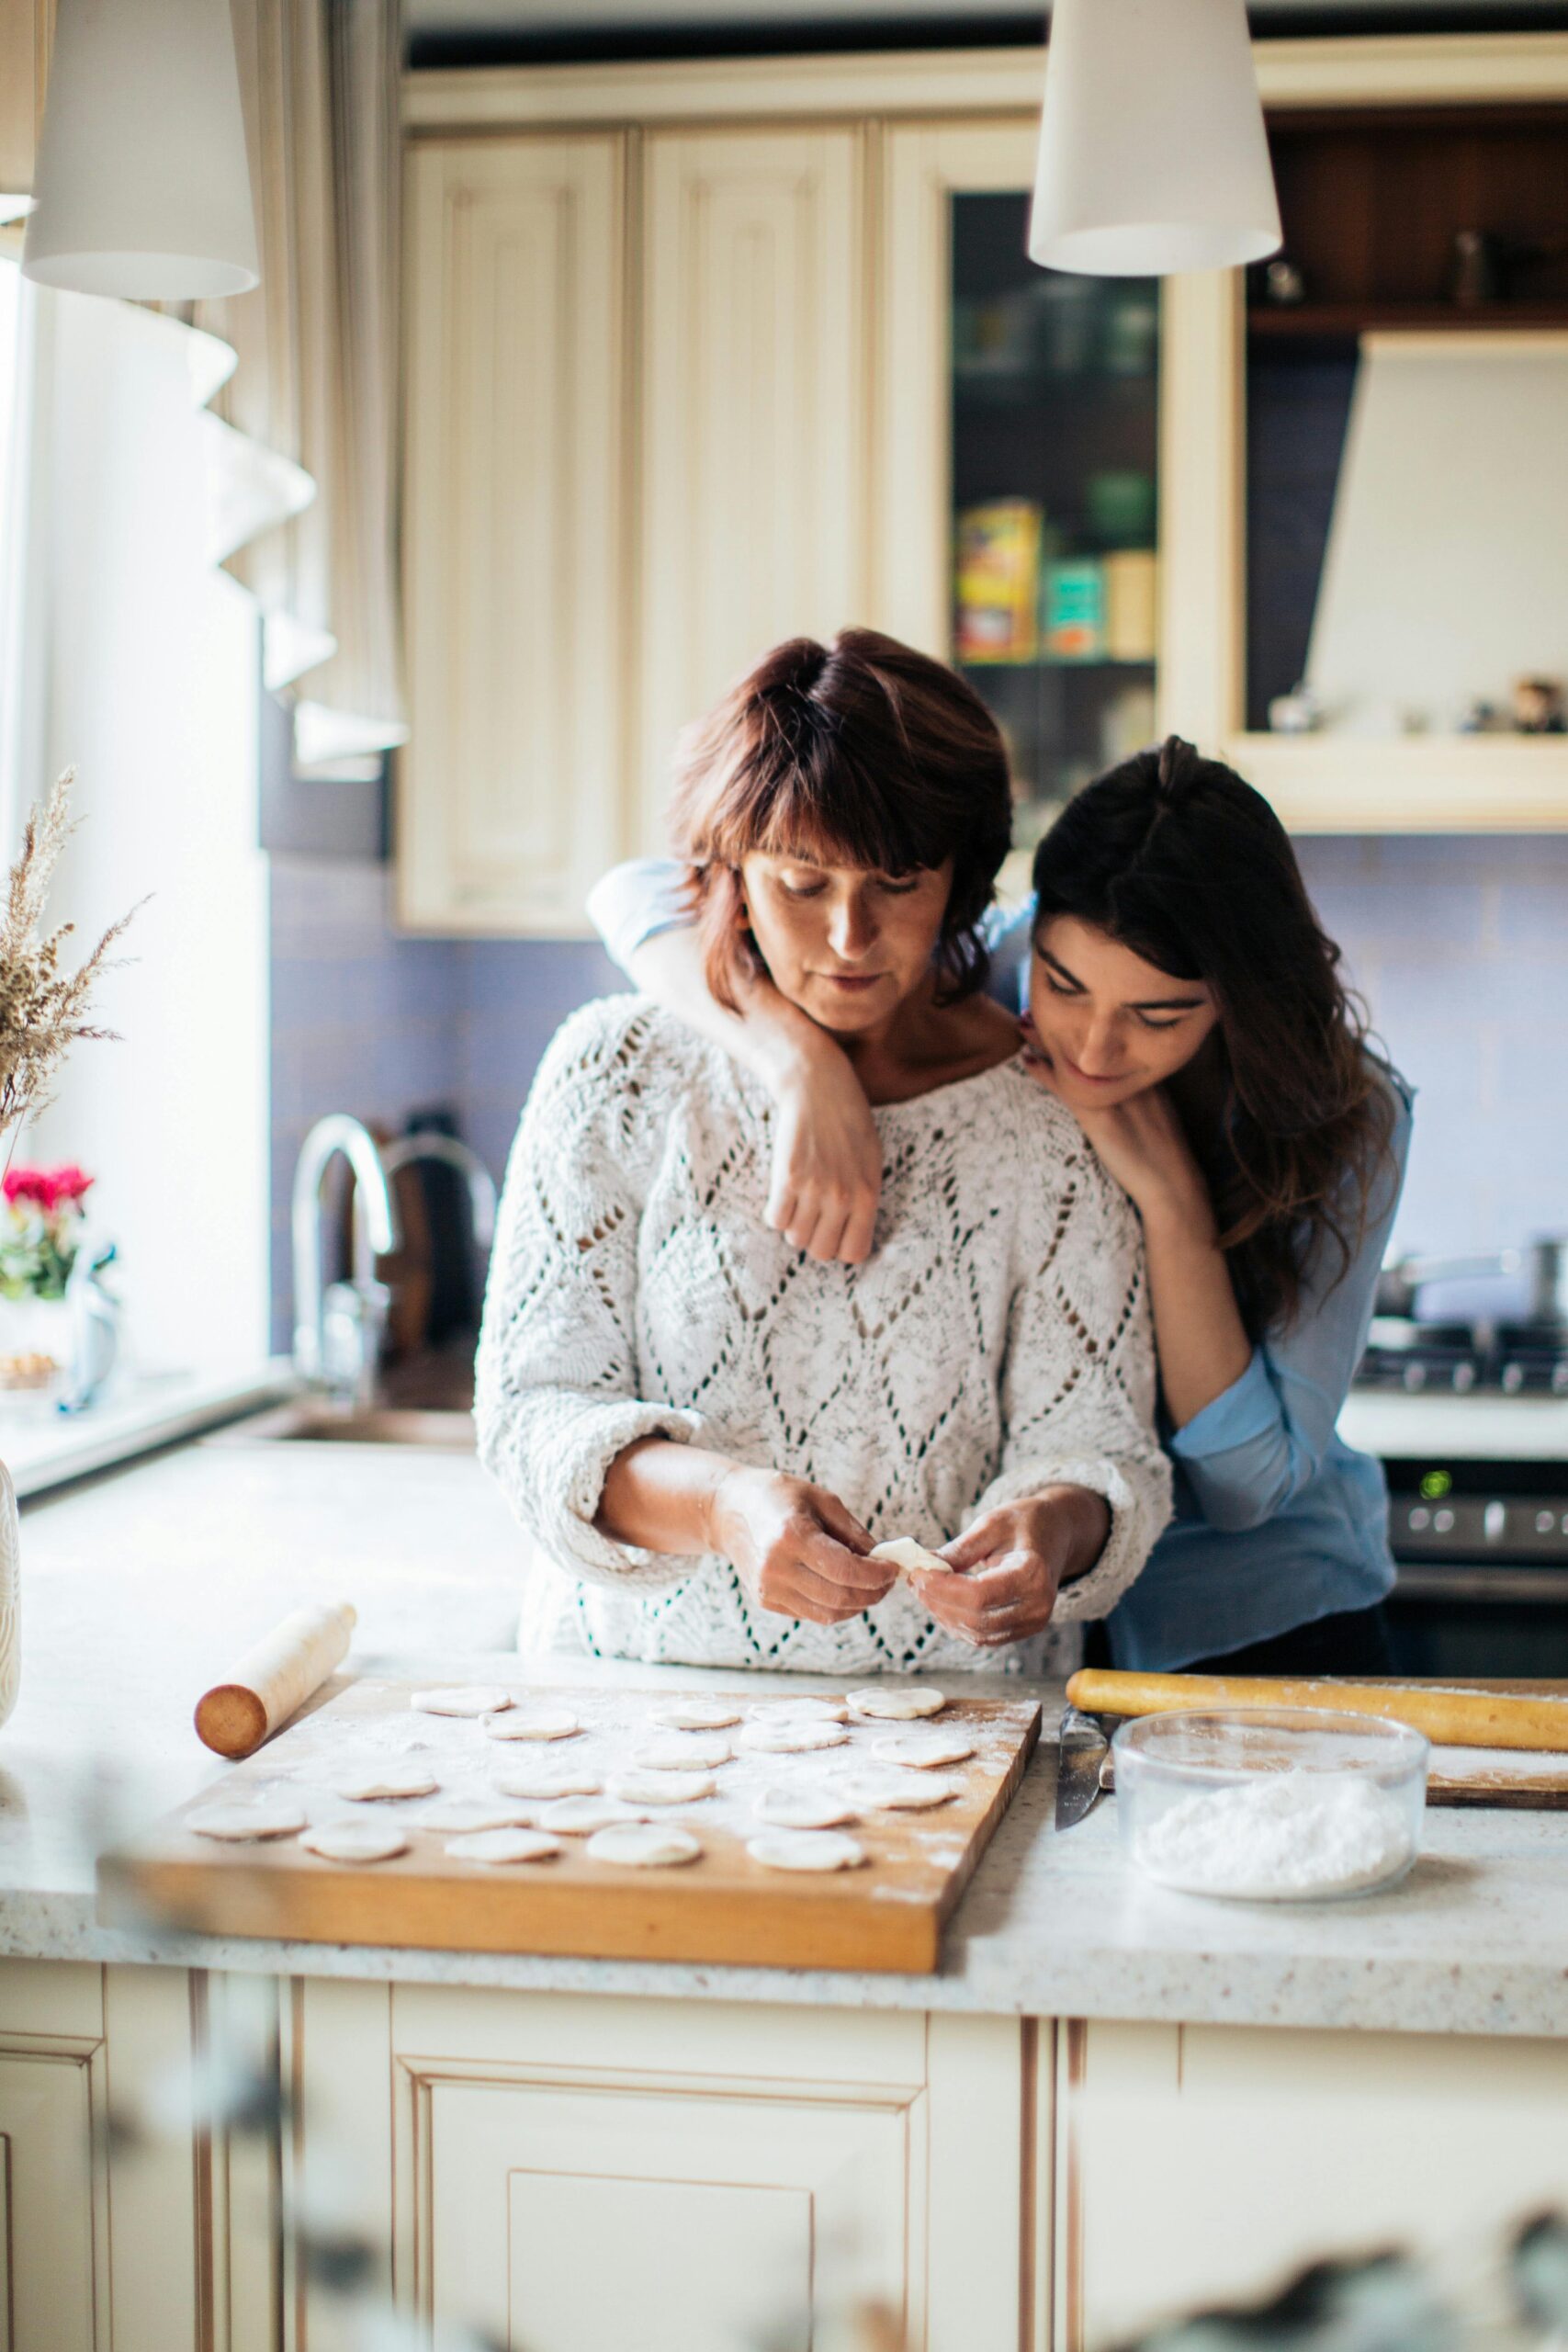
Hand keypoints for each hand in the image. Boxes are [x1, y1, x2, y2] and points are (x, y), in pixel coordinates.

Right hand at [707, 1467, 895, 1625]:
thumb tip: (882, 1559)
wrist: (726, 1511)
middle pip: (840, 1597)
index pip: (846, 1569)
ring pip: (828, 1613)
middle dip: (872, 1593)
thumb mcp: (820, 1499)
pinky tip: (844, 1589)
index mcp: (792, 1536)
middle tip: (887, 1581)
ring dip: (857, 1605)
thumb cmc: (777, 1497)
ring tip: (870, 1586)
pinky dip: (836, 1607)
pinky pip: (812, 1614)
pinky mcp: (766, 1601)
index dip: (877, 1574)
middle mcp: (776, 1567)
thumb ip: (853, 1531)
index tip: (892, 1568)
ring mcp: (768, 1588)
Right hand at [765, 1041, 882, 1264]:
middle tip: (812, 1215)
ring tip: (797, 1200)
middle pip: (821, 1251)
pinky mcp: (787, 1178)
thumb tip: (851, 1235)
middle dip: (814, 1238)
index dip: (841, 1246)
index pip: (854, 1253)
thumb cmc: (848, 1122)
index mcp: (869, 1195)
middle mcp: (843, 1197)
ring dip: (793, 1224)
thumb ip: (864, 1199)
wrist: (819, 1087)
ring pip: (795, 1238)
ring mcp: (815, 1189)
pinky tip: (782, 1193)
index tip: (834, 1232)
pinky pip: (775, 1220)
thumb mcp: (871, 1162)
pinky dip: (775, 1212)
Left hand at [907, 1490, 1108, 1649]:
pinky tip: (941, 1600)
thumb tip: (922, 1566)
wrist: (1056, 1533)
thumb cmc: (1024, 1523)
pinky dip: (957, 1622)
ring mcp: (1032, 1623)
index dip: (943, 1589)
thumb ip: (958, 1550)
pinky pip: (983, 1636)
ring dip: (943, 1614)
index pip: (980, 1595)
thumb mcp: (990, 1524)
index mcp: (1033, 1574)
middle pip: (976, 1619)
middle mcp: (1038, 1606)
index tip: (918, 1572)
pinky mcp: (1022, 1629)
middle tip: (914, 1580)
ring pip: (977, 1633)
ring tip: (924, 1588)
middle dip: (938, 1602)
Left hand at [1019, 1015, 1209, 1228]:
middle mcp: (1131, 1077)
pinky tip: (1027, 1061)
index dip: (1086, 1022)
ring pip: (1077, 1059)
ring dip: (1047, 1039)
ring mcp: (1115, 1095)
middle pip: (1093, 1041)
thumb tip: (1114, 1085)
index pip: (1112, 1038)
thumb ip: (1139, 1093)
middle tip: (1036, 1005)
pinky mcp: (1100, 1117)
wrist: (1173, 1185)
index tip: (1065, 1007)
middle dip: (1064, 1021)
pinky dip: (1045, 1073)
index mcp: (1147, 1073)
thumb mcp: (1157, 1113)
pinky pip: (1068, 1087)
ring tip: (1023, 1022)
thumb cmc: (1165, 1155)